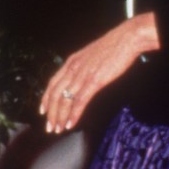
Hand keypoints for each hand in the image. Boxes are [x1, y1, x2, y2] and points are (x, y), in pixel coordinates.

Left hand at [40, 14, 158, 132]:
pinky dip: (73, 114)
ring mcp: (83, 75)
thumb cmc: (112, 47)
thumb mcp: (90, 56)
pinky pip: (79, 101)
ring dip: (60, 117)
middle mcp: (73, 69)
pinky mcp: (94, 81)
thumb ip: (83, 67)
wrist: (125, 39)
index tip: (43, 110)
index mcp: (71, 62)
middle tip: (50, 126)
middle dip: (51, 113)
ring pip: (64, 100)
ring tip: (58, 129)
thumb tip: (81, 79)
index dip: (45, 98)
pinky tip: (71, 124)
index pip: (52, 83)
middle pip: (55, 94)